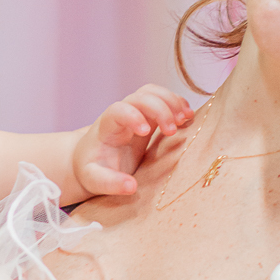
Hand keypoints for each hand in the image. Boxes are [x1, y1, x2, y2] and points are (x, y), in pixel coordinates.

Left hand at [73, 84, 192, 196]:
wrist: (90, 159)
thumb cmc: (92, 169)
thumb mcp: (94, 180)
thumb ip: (110, 183)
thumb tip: (131, 187)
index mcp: (107, 127)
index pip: (119, 110)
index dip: (133, 116)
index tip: (146, 132)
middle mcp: (121, 113)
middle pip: (141, 96)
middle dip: (160, 109)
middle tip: (173, 131)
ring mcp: (136, 112)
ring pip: (153, 93)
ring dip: (171, 101)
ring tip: (187, 118)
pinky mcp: (148, 116)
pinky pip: (162, 99)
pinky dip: (176, 103)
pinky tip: (188, 116)